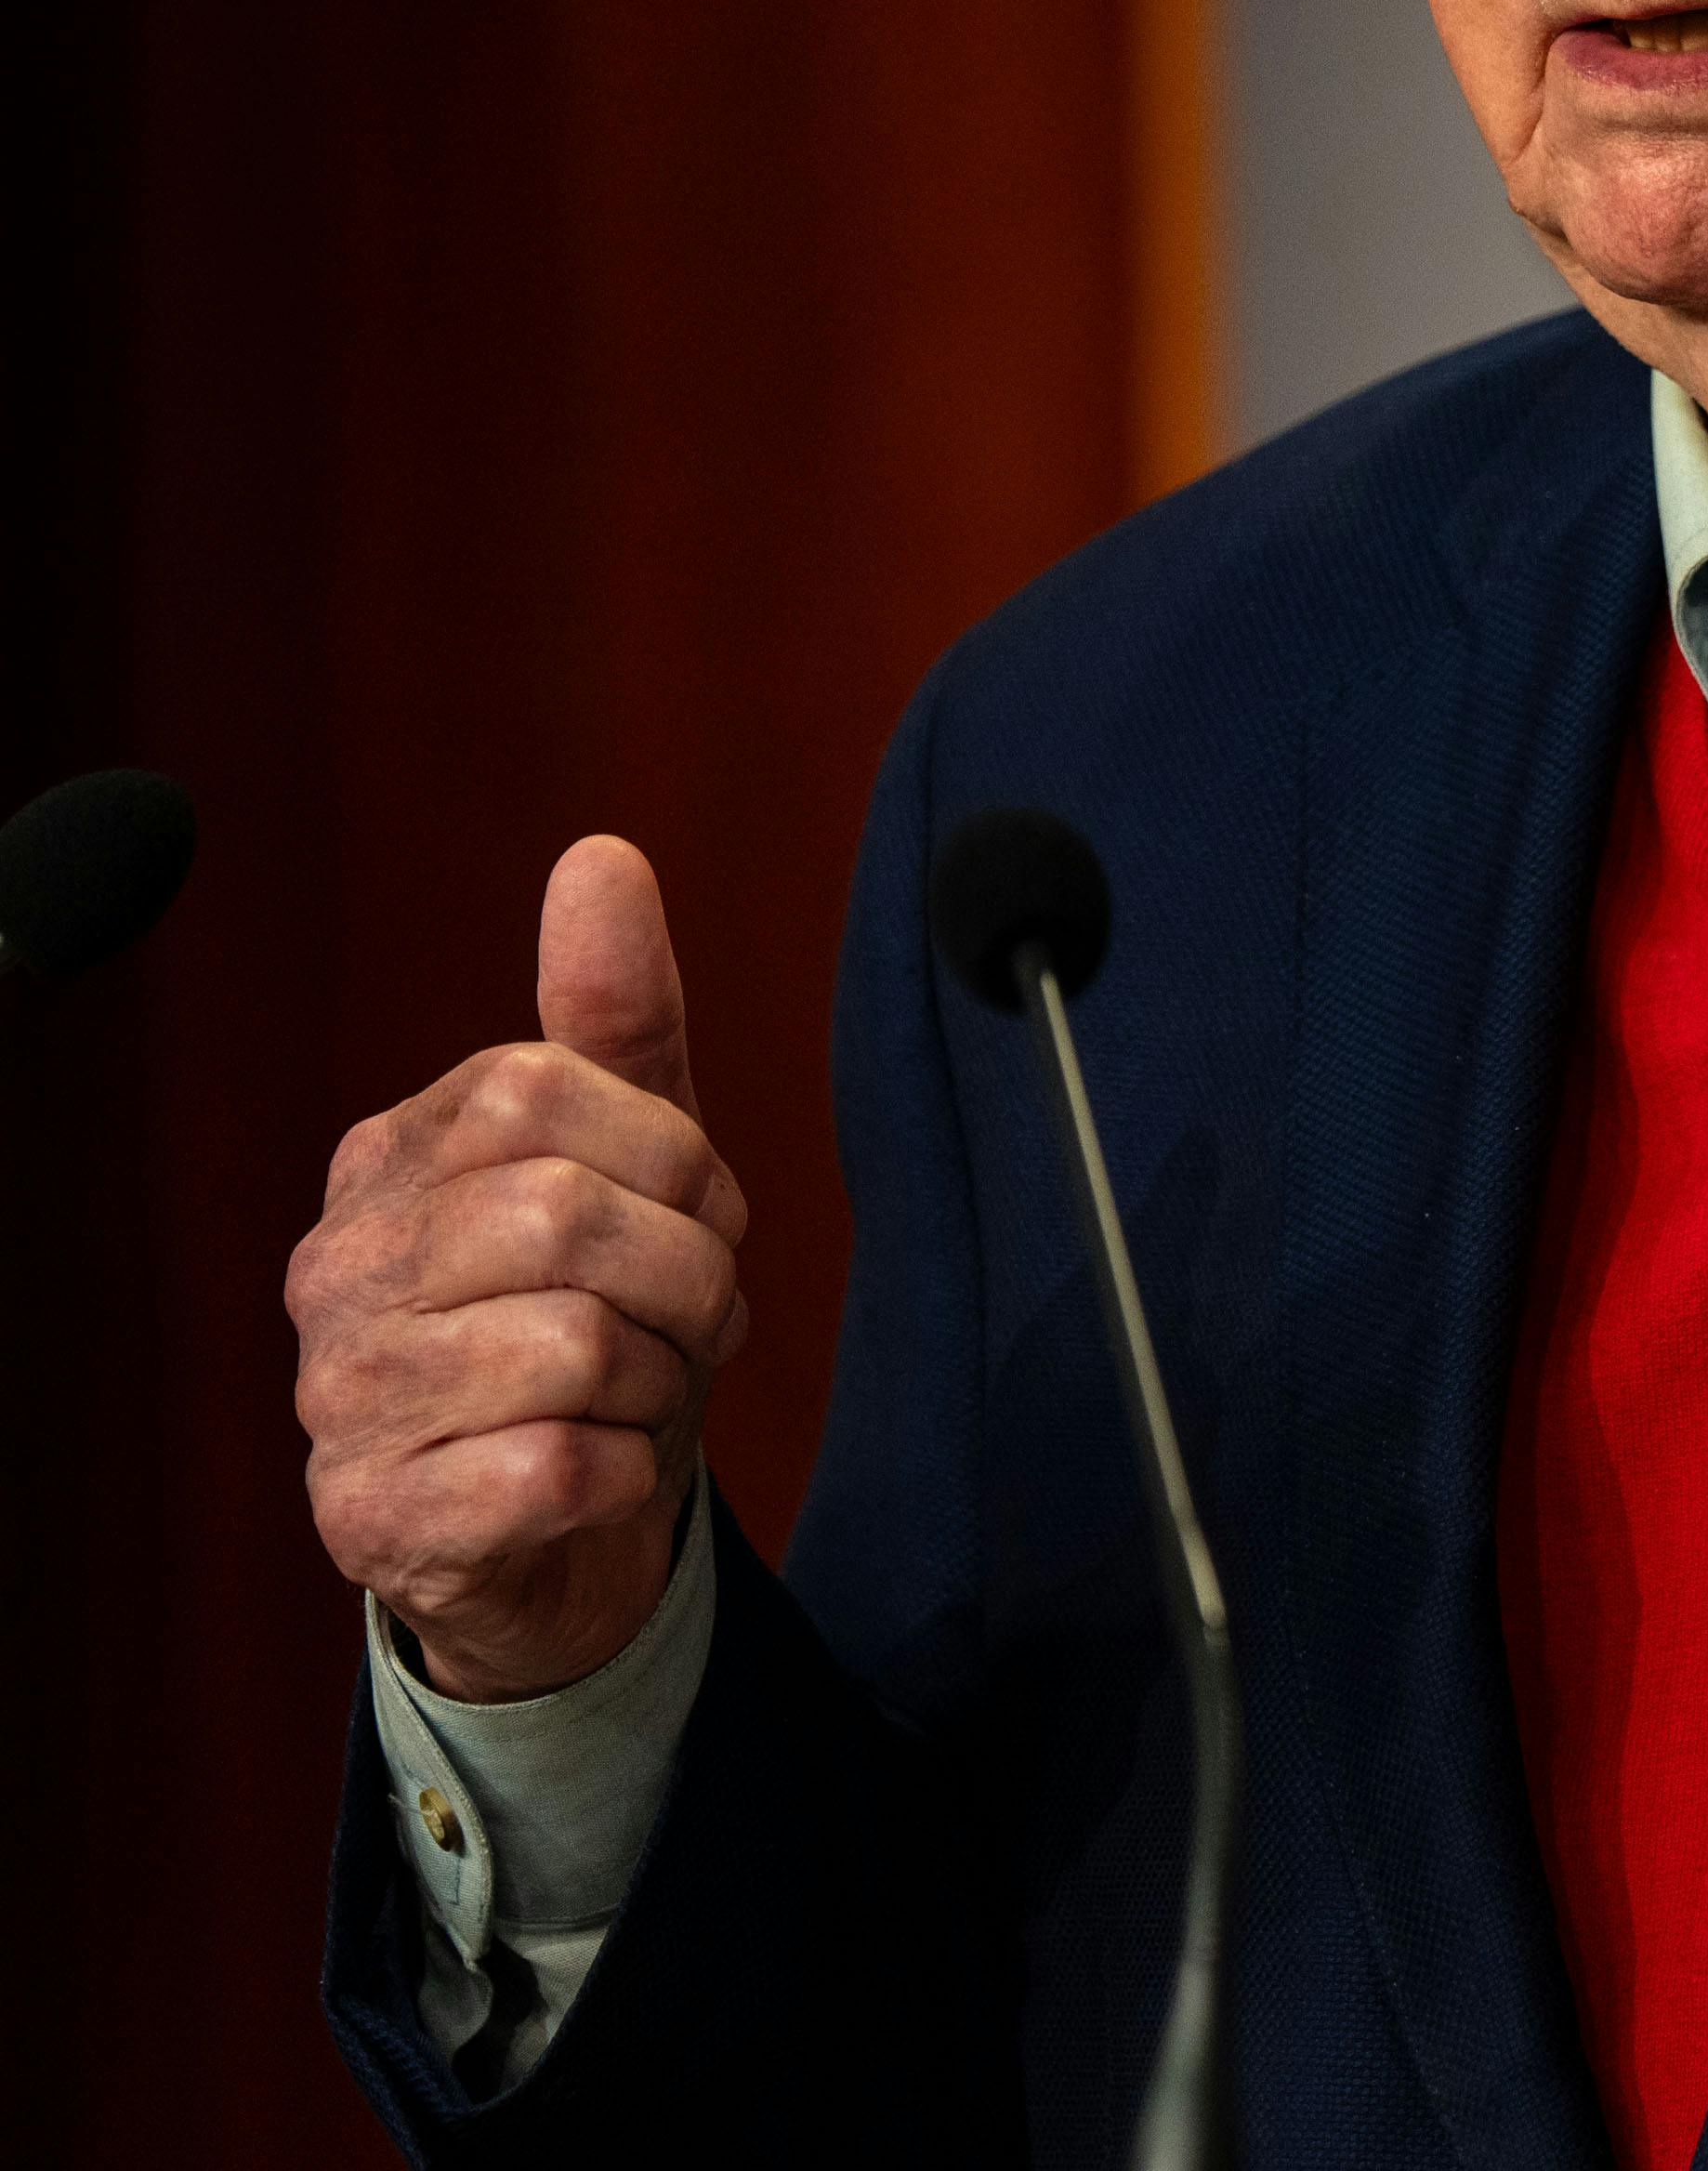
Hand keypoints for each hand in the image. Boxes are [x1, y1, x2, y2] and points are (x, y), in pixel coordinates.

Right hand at [289, 837, 749, 1701]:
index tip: (696, 1216)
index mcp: (389, 1159)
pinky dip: (627, 1469)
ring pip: (574, 1345)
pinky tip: (601, 1469)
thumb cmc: (597, 1319)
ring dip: (661, 1377)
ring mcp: (337, 1399)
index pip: (551, 1091)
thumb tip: (601, 858)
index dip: (677, 1160)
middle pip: (567, 1216)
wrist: (562, 1527)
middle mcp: (334, 1268)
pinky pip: (557, 1468)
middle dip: (687, 1273)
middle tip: (693, 1316)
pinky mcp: (372, 1520)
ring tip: (641, 1392)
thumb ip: (615, 1013)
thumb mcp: (632, 1158)